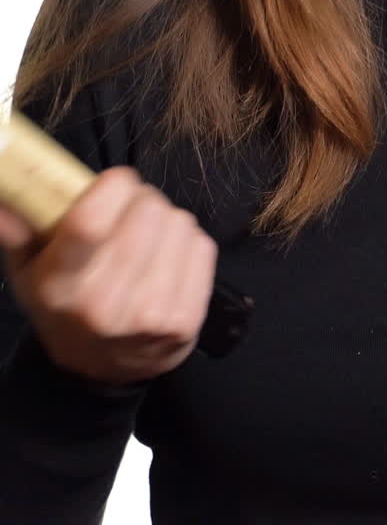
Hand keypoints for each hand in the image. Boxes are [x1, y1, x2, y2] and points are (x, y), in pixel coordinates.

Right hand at [0, 168, 217, 384]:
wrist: (102, 370)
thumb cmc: (65, 305)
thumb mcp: (29, 270)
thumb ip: (17, 230)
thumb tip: (6, 201)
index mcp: (60, 286)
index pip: (90, 222)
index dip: (112, 188)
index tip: (115, 181)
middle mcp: (104, 305)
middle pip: (145, 212)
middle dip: (139, 199)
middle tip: (128, 213)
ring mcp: (150, 316)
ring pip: (177, 223)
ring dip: (164, 220)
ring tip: (146, 239)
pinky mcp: (185, 321)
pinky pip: (201, 246)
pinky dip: (186, 243)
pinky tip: (166, 259)